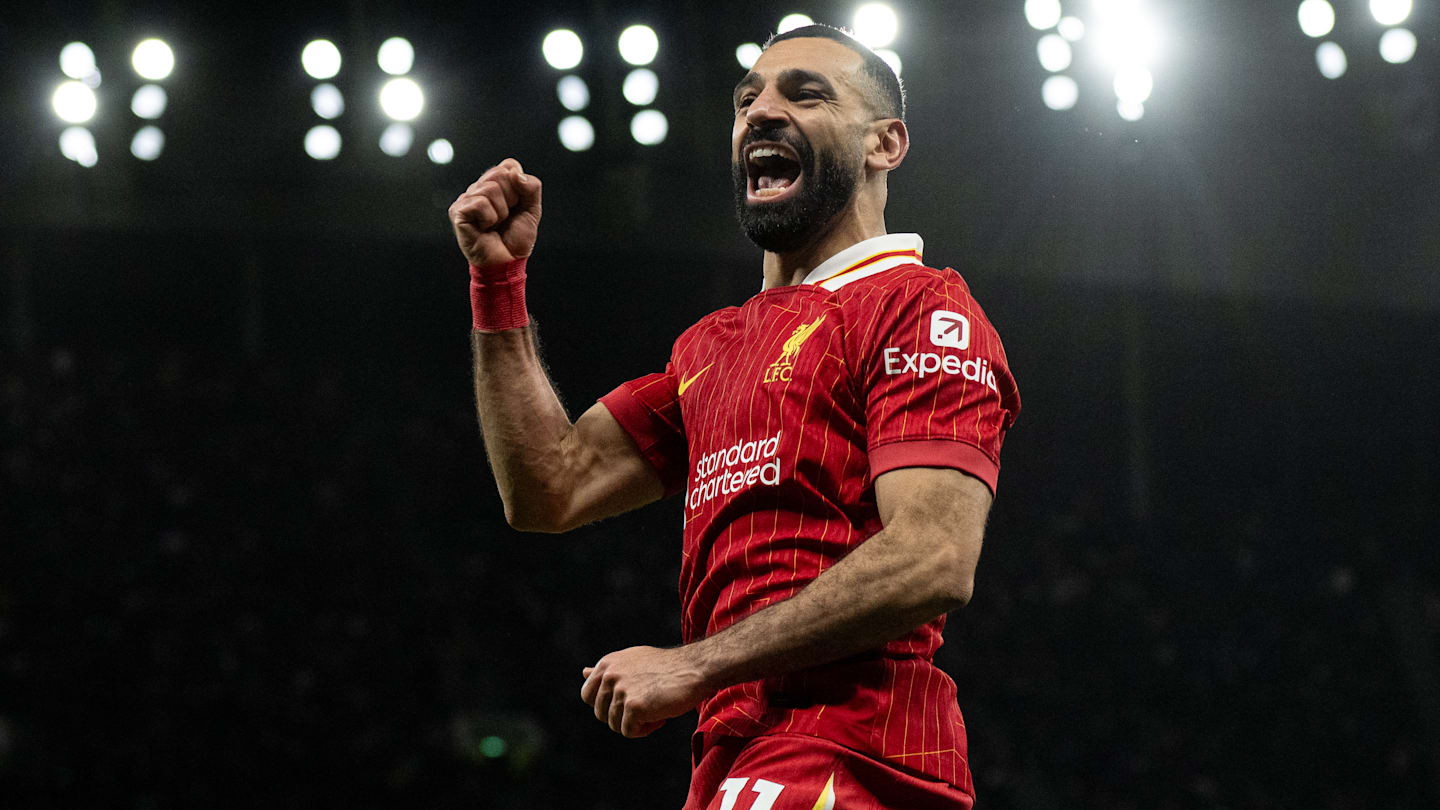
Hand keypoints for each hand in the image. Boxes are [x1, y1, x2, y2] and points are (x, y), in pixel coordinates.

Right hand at [449, 158, 542, 266]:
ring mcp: (466, 198)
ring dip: (500, 212)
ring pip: (490, 188)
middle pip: (500, 174)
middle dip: (510, 199)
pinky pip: (480, 203)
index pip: (509, 166)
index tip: (516, 206)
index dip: (519, 187)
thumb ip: (531, 186)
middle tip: (505, 218)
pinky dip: (489, 218)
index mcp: (495, 184)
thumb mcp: (532, 209)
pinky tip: (484, 229)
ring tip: (495, 225)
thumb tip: (514, 173)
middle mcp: (478, 188)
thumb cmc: (516, 239)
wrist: (507, 262)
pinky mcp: (457, 211)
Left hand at [580, 645, 712, 737]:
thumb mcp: (632, 662)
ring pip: (615, 725)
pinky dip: (645, 730)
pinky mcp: (633, 706)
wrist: (695, 668)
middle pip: (601, 714)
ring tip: (656, 709)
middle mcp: (610, 675)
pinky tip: (661, 716)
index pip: (587, 696)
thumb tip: (583, 672)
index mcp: (607, 664)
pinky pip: (629, 731)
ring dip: (636, 723)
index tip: (628, 701)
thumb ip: (608, 671)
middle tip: (646, 706)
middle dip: (622, 716)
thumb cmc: (667, 667)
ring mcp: (620, 690)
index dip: (606, 705)